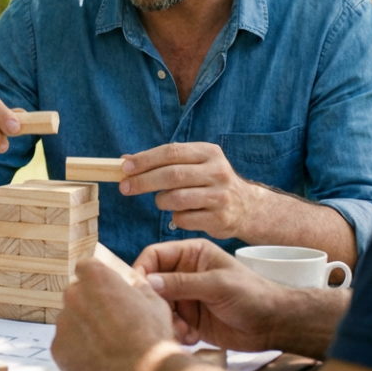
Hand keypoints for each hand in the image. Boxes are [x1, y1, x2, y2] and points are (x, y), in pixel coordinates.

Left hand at [53, 258, 194, 370]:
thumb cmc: (151, 337)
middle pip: (76, 295)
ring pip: (70, 321)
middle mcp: (73, 295)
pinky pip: (65, 345)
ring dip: (82, 329)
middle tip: (109, 323)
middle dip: (89, 305)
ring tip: (106, 346)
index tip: (105, 291)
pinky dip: (77, 351)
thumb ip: (137, 288)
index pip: (86, 268)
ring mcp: (63, 322)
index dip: (96, 280)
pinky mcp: (57, 348)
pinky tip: (97, 360)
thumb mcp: (154, 302)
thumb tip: (134, 283)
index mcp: (96, 277)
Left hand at [120, 142, 258, 238]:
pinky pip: (184, 219)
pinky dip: (175, 217)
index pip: (171, 152)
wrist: (246, 208)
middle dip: (143, 181)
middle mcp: (217, 171)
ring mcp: (220, 195)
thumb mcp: (193, 164)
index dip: (145, 160)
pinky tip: (181, 214)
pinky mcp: (220, 218)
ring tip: (162, 201)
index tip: (125, 168)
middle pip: (172, 175)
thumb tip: (125, 160)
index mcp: (209, 152)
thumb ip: (162, 161)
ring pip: (176, 198)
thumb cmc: (210, 182)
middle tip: (125, 188)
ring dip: (161, 201)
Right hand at [133, 239, 288, 352]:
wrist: (273, 324)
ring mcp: (186, 297)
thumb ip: (182, 283)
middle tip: (164, 316)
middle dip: (155, 301)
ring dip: (166, 320)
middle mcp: (184, 273)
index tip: (140, 288)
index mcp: (191, 254)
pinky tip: (192, 337)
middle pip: (152, 283)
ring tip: (183, 330)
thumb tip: (148, 282)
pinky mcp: (189, 319)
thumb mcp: (217, 284)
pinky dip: (176, 332)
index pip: (154, 255)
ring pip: (159, 306)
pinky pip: (170, 324)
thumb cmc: (252, 294)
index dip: (142, 269)